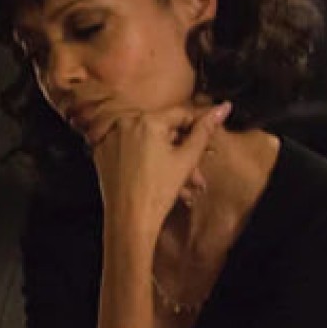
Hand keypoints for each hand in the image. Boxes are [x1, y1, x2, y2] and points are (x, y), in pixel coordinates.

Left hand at [88, 102, 230, 236]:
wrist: (130, 219)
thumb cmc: (159, 191)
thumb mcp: (187, 159)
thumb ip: (205, 131)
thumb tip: (223, 108)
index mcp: (147, 120)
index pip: (181, 114)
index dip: (198, 127)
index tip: (209, 139)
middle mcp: (126, 123)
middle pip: (164, 130)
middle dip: (183, 149)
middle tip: (198, 169)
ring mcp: (111, 137)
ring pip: (148, 142)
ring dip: (168, 158)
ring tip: (184, 183)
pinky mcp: (103, 152)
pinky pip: (132, 150)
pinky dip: (146, 160)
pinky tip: (160, 178)